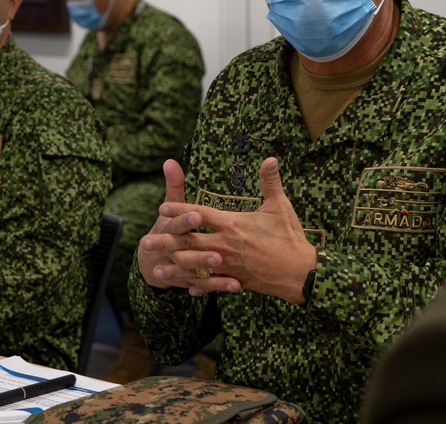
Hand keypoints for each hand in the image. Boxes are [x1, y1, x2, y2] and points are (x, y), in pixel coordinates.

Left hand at [137, 157, 316, 303]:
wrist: (300, 273)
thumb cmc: (290, 237)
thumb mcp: (280, 206)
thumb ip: (270, 182)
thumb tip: (270, 158)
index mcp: (232, 224)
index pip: (199, 214)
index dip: (179, 210)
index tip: (162, 208)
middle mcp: (225, 245)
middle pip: (188, 242)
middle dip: (165, 241)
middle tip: (144, 241)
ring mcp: (227, 265)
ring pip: (194, 265)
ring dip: (173, 265)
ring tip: (155, 266)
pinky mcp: (234, 281)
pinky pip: (210, 283)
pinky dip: (197, 284)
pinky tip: (185, 286)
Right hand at [137, 159, 239, 293]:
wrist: (151, 259)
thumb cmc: (168, 226)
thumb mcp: (170, 207)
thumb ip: (174, 185)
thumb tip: (169, 161)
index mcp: (169, 227)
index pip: (176, 223)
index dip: (185, 219)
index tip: (198, 215)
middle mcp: (172, 248)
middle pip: (185, 250)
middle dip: (200, 252)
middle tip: (218, 253)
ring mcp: (179, 266)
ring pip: (193, 269)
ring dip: (209, 270)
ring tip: (228, 270)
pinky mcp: (188, 279)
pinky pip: (203, 284)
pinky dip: (216, 286)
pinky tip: (234, 286)